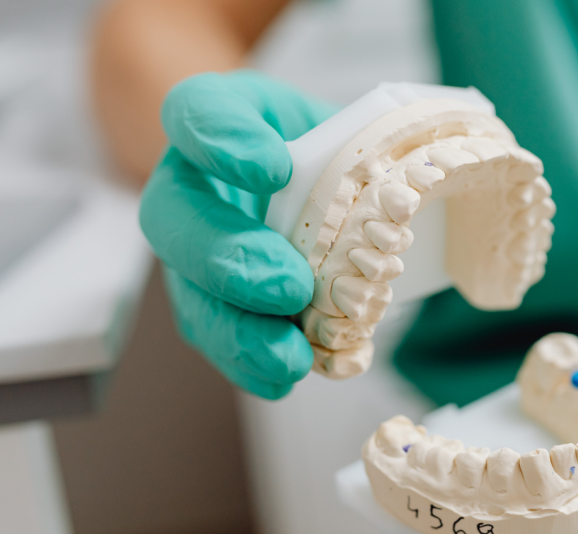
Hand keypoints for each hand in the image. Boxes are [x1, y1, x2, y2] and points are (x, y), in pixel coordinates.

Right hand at [140, 70, 335, 398]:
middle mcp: (189, 186)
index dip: (222, 141)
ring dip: (237, 332)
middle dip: (230, 261)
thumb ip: (358, 140)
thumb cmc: (320, 146)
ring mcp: (192, 252)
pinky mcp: (212, 304)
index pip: (198, 112)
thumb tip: (402, 192)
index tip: (272, 169)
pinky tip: (285, 377)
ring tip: (289, 357)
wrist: (304, 183)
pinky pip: (218, 339)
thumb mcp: (340, 121)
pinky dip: (251, 366)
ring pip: (189, 294)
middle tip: (288, 287)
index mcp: (215, 122)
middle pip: (175, 219)